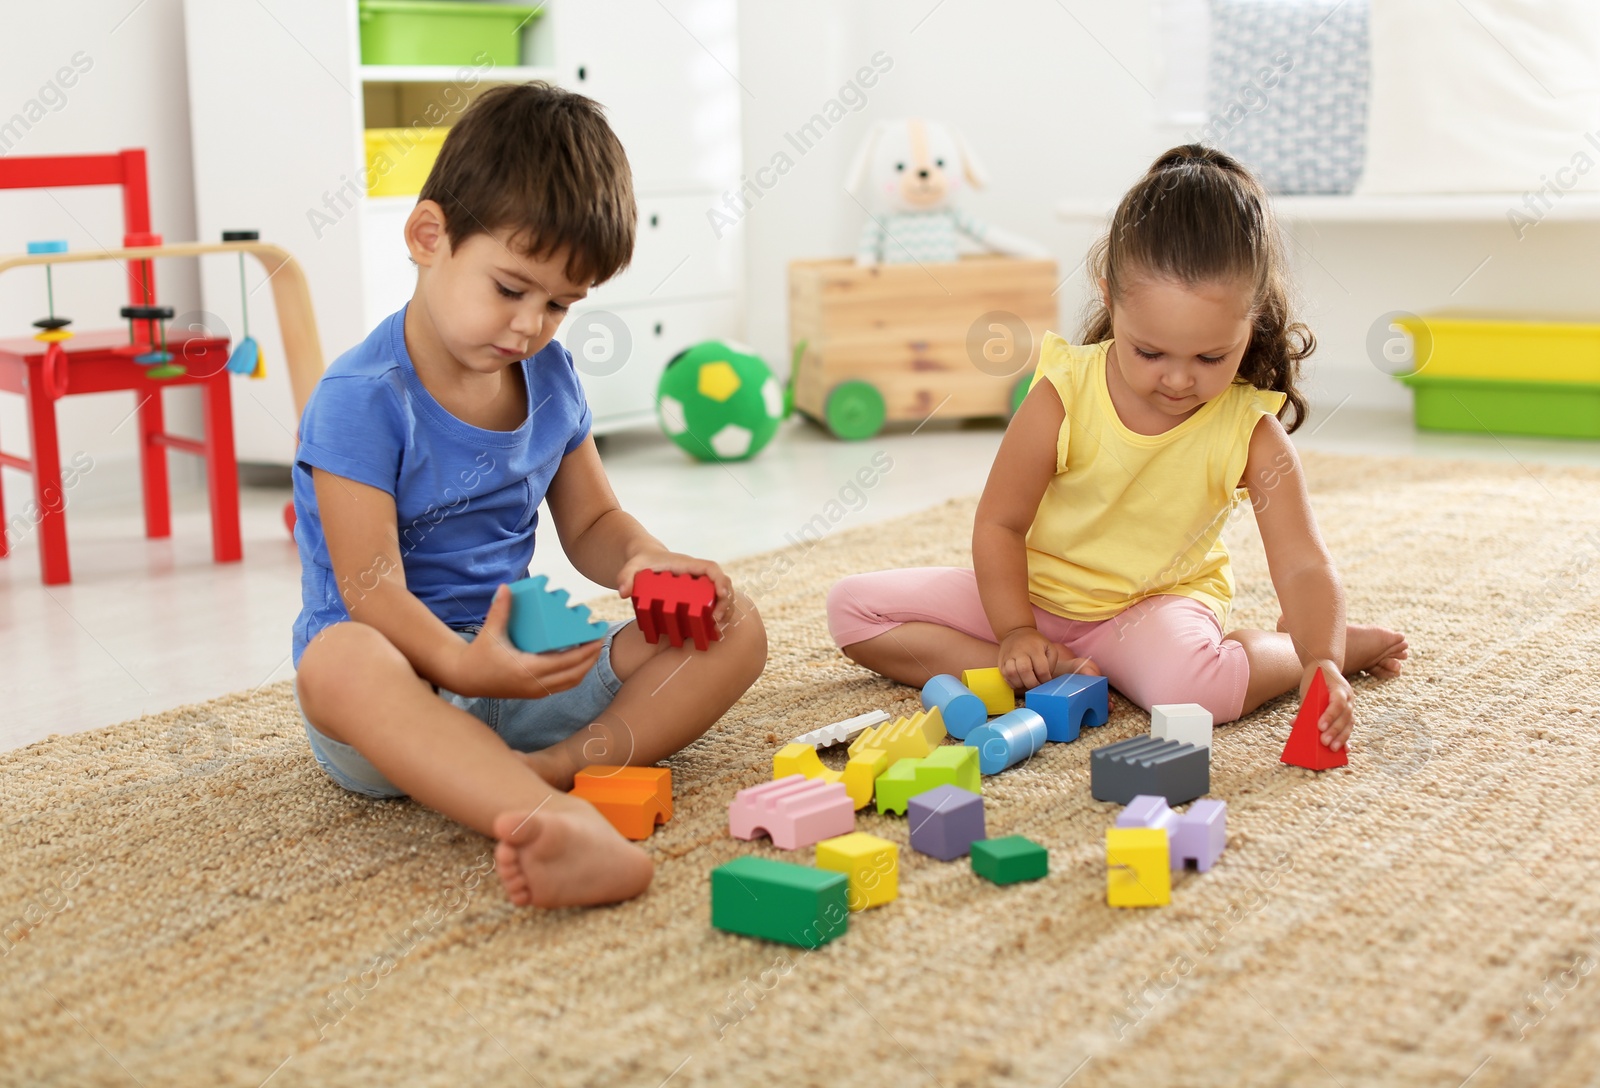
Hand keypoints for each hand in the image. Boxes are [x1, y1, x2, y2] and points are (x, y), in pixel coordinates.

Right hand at [447, 584, 605, 699]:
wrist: (466, 678)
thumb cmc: (479, 654)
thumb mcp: (490, 632)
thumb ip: (500, 610)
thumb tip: (506, 587)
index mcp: (528, 669)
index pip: (566, 662)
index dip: (585, 651)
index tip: (597, 637)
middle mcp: (535, 684)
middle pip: (574, 674)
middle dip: (591, 658)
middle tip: (600, 640)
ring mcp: (535, 691)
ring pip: (570, 682)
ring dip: (585, 667)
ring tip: (593, 650)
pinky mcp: (534, 693)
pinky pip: (562, 686)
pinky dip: (575, 675)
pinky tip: (579, 662)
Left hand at [617, 551, 736, 626]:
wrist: (645, 560)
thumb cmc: (641, 562)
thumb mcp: (632, 567)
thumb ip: (625, 577)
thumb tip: (623, 593)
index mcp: (687, 565)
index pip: (711, 568)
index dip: (720, 580)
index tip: (721, 594)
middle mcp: (697, 575)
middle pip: (722, 584)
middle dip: (725, 602)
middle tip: (716, 619)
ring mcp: (699, 586)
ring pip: (722, 595)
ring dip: (725, 610)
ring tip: (716, 627)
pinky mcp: (696, 596)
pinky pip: (714, 603)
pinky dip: (718, 615)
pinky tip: (714, 629)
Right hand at [997, 627, 1099, 690]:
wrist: (1015, 632)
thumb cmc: (1035, 643)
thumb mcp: (1049, 647)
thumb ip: (1051, 662)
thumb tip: (1046, 678)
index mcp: (1035, 648)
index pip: (1041, 669)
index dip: (1045, 679)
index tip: (1047, 682)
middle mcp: (1020, 652)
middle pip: (1025, 671)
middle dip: (1032, 683)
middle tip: (1036, 686)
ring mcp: (1008, 657)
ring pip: (1012, 674)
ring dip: (1020, 683)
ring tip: (1027, 684)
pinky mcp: (1001, 662)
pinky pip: (1004, 676)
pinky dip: (1012, 682)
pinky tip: (1019, 682)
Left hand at [1306, 660, 1354, 750]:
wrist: (1324, 666)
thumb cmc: (1314, 679)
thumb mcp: (1308, 689)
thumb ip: (1305, 706)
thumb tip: (1295, 724)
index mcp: (1339, 688)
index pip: (1338, 702)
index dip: (1330, 715)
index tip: (1320, 727)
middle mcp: (1349, 697)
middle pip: (1345, 716)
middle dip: (1334, 731)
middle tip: (1324, 743)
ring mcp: (1351, 705)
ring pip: (1349, 723)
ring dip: (1341, 737)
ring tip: (1332, 749)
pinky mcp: (1349, 712)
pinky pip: (1349, 726)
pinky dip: (1346, 737)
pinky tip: (1344, 749)